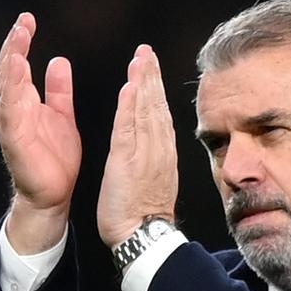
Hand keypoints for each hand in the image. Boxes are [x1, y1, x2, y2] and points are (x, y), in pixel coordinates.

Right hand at [0, 13, 80, 253]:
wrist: (53, 193)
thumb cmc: (55, 158)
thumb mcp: (61, 115)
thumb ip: (58, 90)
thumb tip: (58, 60)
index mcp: (26, 103)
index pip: (19, 66)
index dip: (22, 43)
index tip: (29, 21)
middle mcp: (15, 110)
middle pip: (9, 71)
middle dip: (14, 45)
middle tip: (23, 23)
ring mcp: (12, 124)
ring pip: (6, 87)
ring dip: (12, 61)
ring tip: (19, 39)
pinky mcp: (15, 140)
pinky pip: (11, 111)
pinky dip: (13, 90)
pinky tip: (18, 71)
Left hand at [97, 45, 177, 248]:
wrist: (145, 237)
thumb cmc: (147, 214)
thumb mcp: (157, 181)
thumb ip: (156, 159)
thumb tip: (156, 143)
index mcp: (163, 154)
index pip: (160, 114)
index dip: (156, 89)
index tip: (152, 69)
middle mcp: (158, 150)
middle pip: (156, 107)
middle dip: (152, 77)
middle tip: (147, 52)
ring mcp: (145, 154)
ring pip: (145, 112)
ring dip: (142, 83)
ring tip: (140, 59)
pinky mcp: (127, 162)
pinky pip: (128, 129)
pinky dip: (129, 107)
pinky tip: (129, 87)